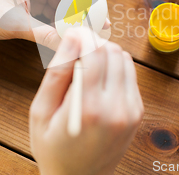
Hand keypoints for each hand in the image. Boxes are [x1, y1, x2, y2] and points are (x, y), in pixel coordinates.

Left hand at [0, 0, 115, 49]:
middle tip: (104, 26)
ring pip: (64, 5)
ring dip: (77, 19)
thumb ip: (45, 35)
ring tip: (93, 34)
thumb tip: (71, 48)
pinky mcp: (32, 6)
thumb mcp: (15, 25)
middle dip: (87, 9)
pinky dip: (64, 24)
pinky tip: (73, 37)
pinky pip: (54, 14)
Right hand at [30, 29, 143, 174]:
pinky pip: (130, 74)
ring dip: (106, 54)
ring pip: (124, 59)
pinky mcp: (137, 112)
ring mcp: (131, 111)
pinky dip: (115, 68)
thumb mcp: (41, 112)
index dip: (83, 36)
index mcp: (89, 109)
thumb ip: (58, 72)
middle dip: (94, 43)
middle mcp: (117, 108)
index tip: (71, 31)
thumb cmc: (53, 148)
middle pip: (113, 51)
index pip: (95, 53)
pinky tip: (98, 80)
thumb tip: (73, 37)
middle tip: (76, 50)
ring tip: (86, 67)